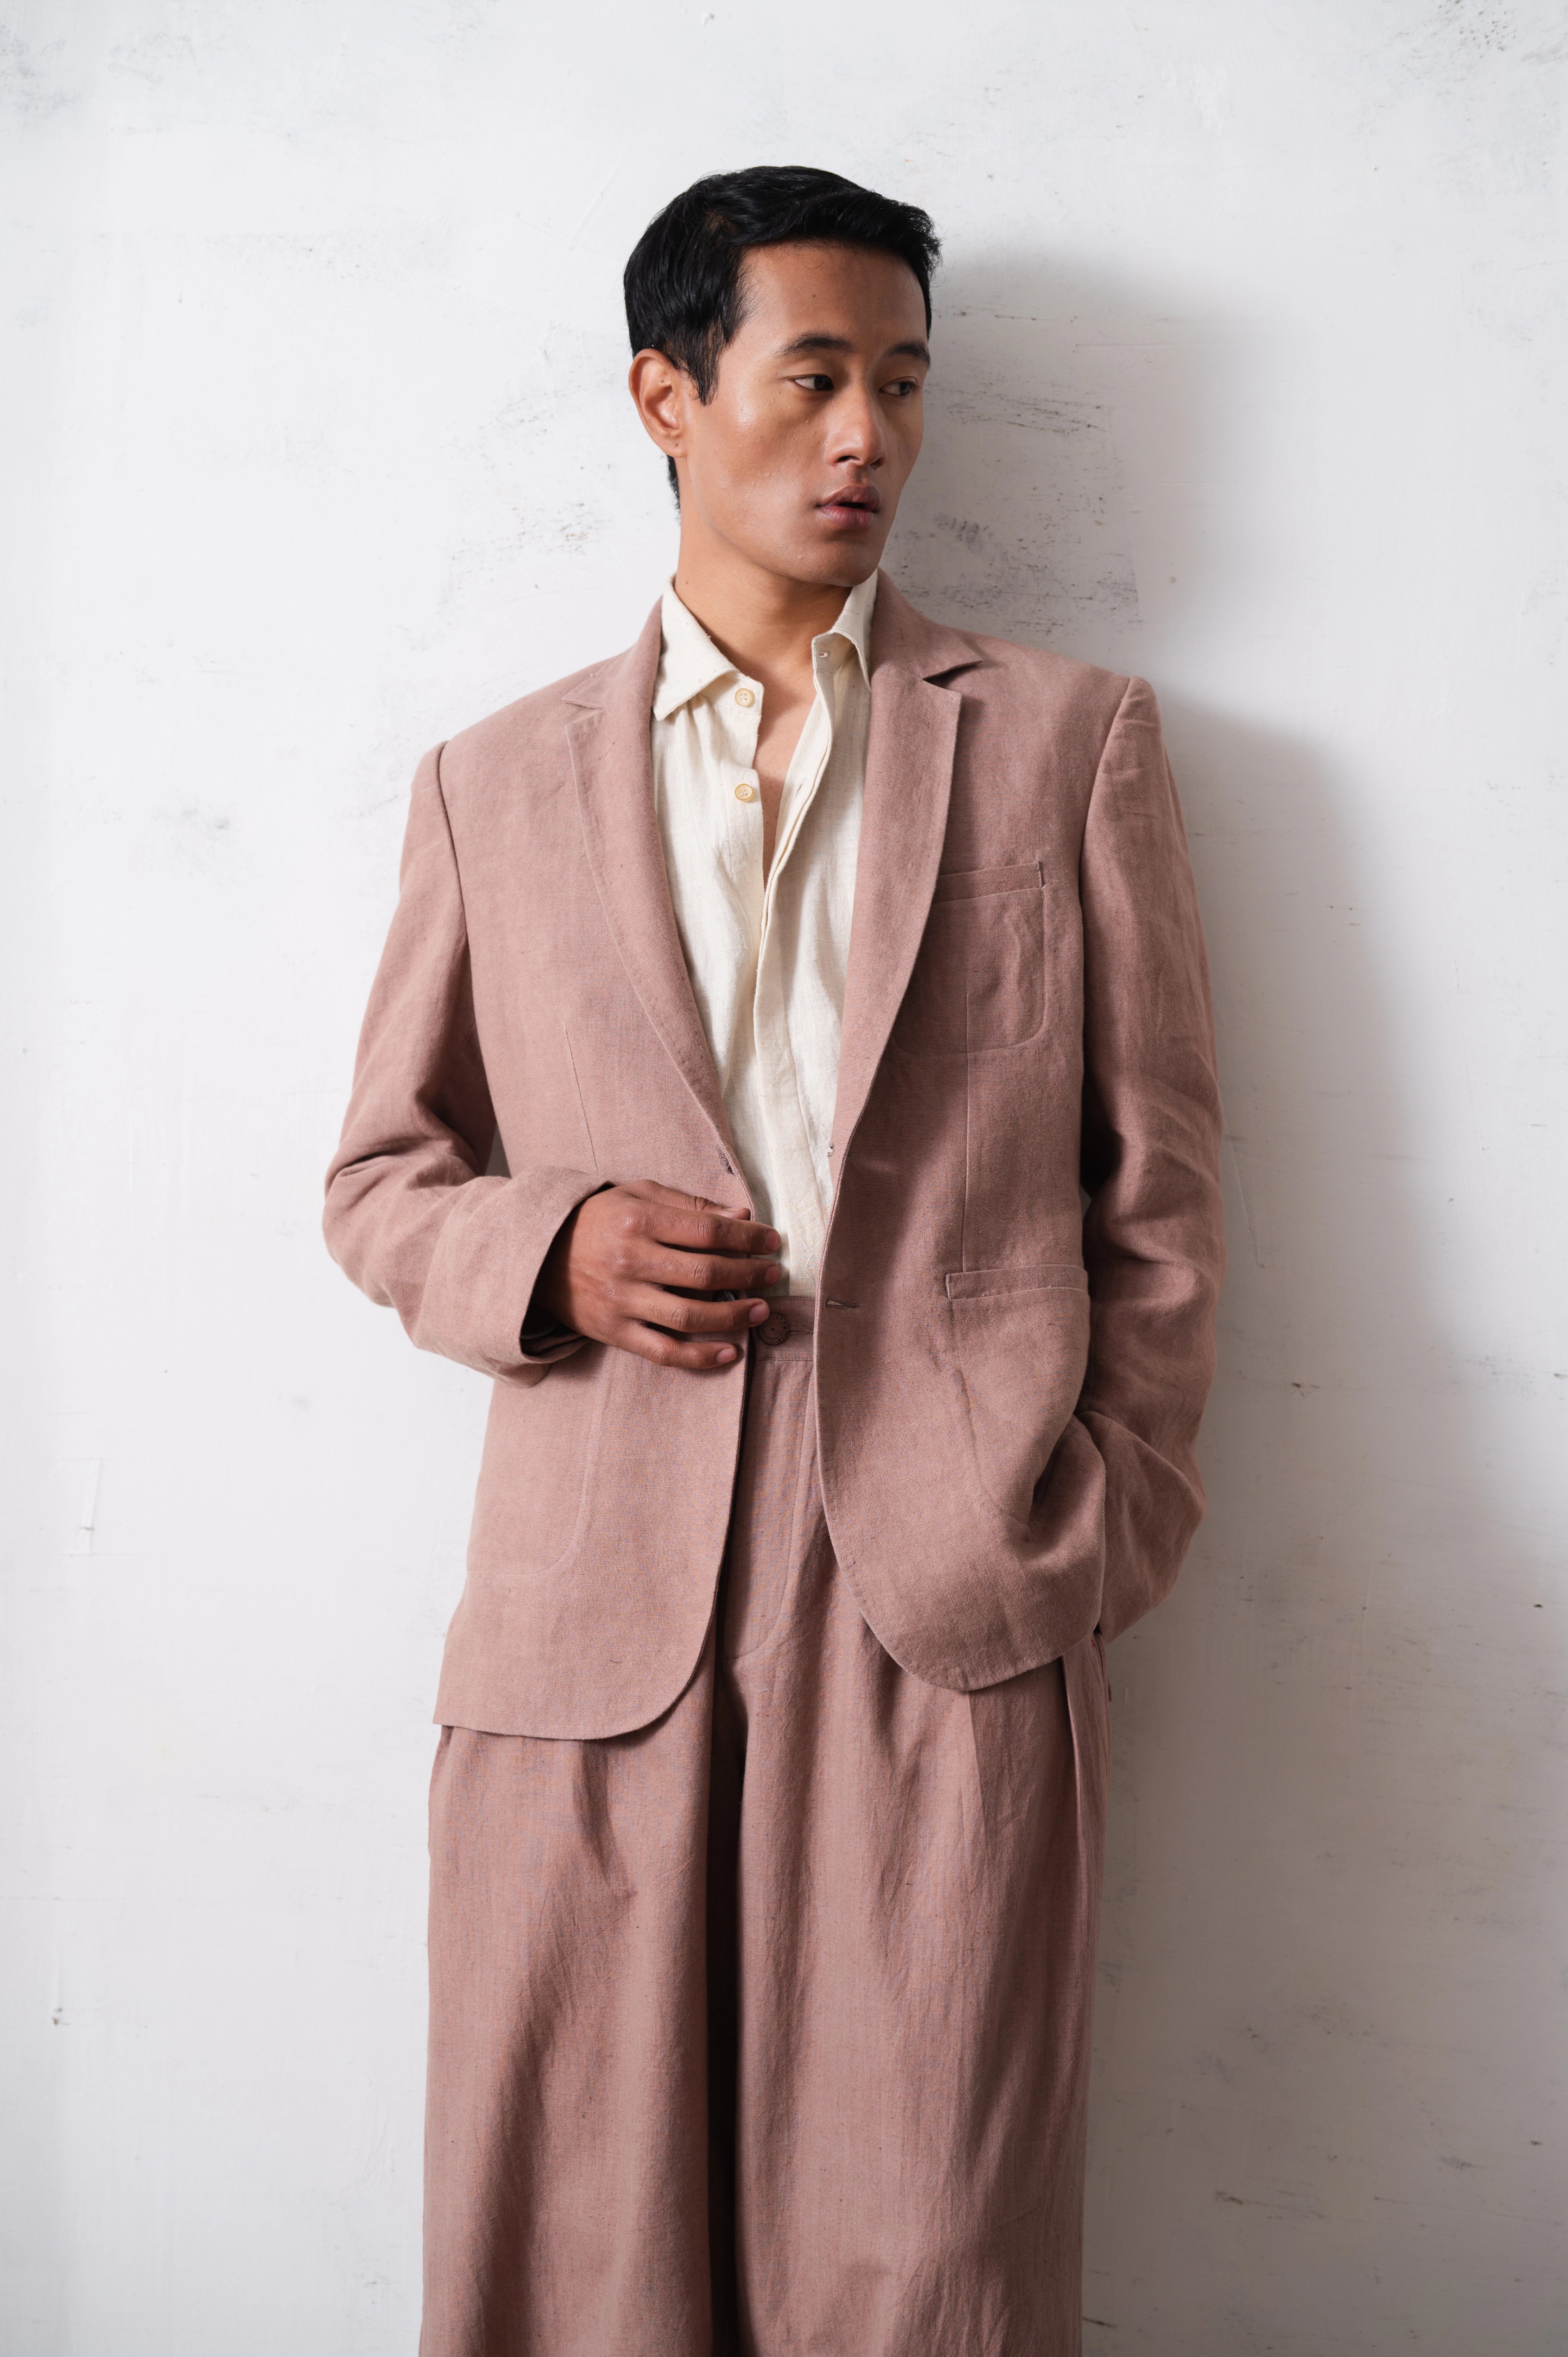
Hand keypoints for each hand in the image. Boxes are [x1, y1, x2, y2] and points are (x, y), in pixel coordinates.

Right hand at [534, 1180, 782, 1369]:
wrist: (538, 1255)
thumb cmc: (598, 1220)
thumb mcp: (637, 1195)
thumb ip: (689, 1204)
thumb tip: (742, 1213)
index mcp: (638, 1220)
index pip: (708, 1229)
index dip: (748, 1236)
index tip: (772, 1240)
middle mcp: (630, 1260)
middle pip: (706, 1272)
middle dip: (749, 1273)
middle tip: (773, 1274)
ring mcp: (622, 1300)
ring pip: (690, 1315)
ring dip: (734, 1315)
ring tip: (761, 1310)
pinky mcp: (614, 1332)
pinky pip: (664, 1351)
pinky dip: (700, 1357)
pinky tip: (730, 1352)